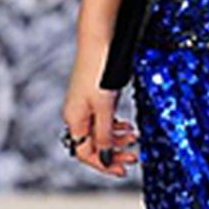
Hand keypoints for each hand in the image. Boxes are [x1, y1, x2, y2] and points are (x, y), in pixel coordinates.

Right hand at [63, 47, 138, 177]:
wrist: (99, 39)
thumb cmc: (99, 70)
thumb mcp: (105, 107)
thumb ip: (104, 133)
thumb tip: (106, 157)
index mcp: (74, 119)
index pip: (85, 152)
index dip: (104, 164)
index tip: (123, 169)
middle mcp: (77, 114)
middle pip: (93, 144)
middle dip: (114, 153)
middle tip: (134, 157)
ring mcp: (85, 104)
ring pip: (100, 131)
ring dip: (117, 138)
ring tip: (134, 137)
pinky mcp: (94, 95)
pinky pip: (103, 118)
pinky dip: (115, 125)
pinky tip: (126, 124)